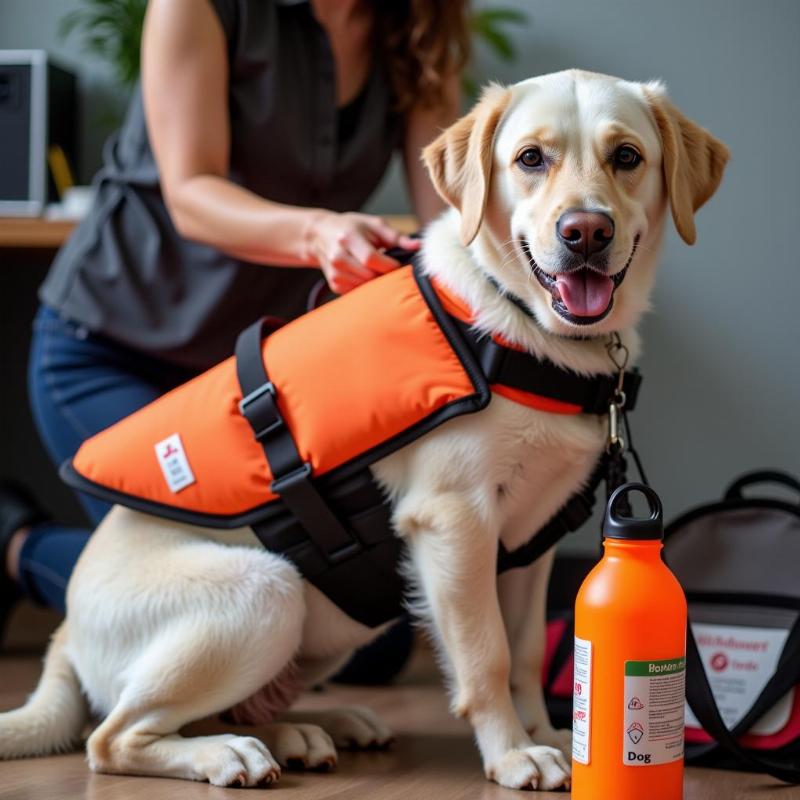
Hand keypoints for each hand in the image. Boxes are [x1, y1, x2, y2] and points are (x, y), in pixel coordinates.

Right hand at [305, 211, 419, 294]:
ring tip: (376, 269)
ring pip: (365, 287)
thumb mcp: (373, 224)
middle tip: (390, 268)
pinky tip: (365, 274)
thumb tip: (417, 246)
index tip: (398, 264)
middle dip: (384, 275)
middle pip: (369, 276)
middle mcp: (338, 257)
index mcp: (348, 238)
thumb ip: (396, 236)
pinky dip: (366, 286)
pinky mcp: (334, 285)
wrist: (320, 235)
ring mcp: (334, 273)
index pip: (371, 259)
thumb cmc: (351, 227)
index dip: (389, 265)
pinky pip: (358, 292)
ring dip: (376, 282)